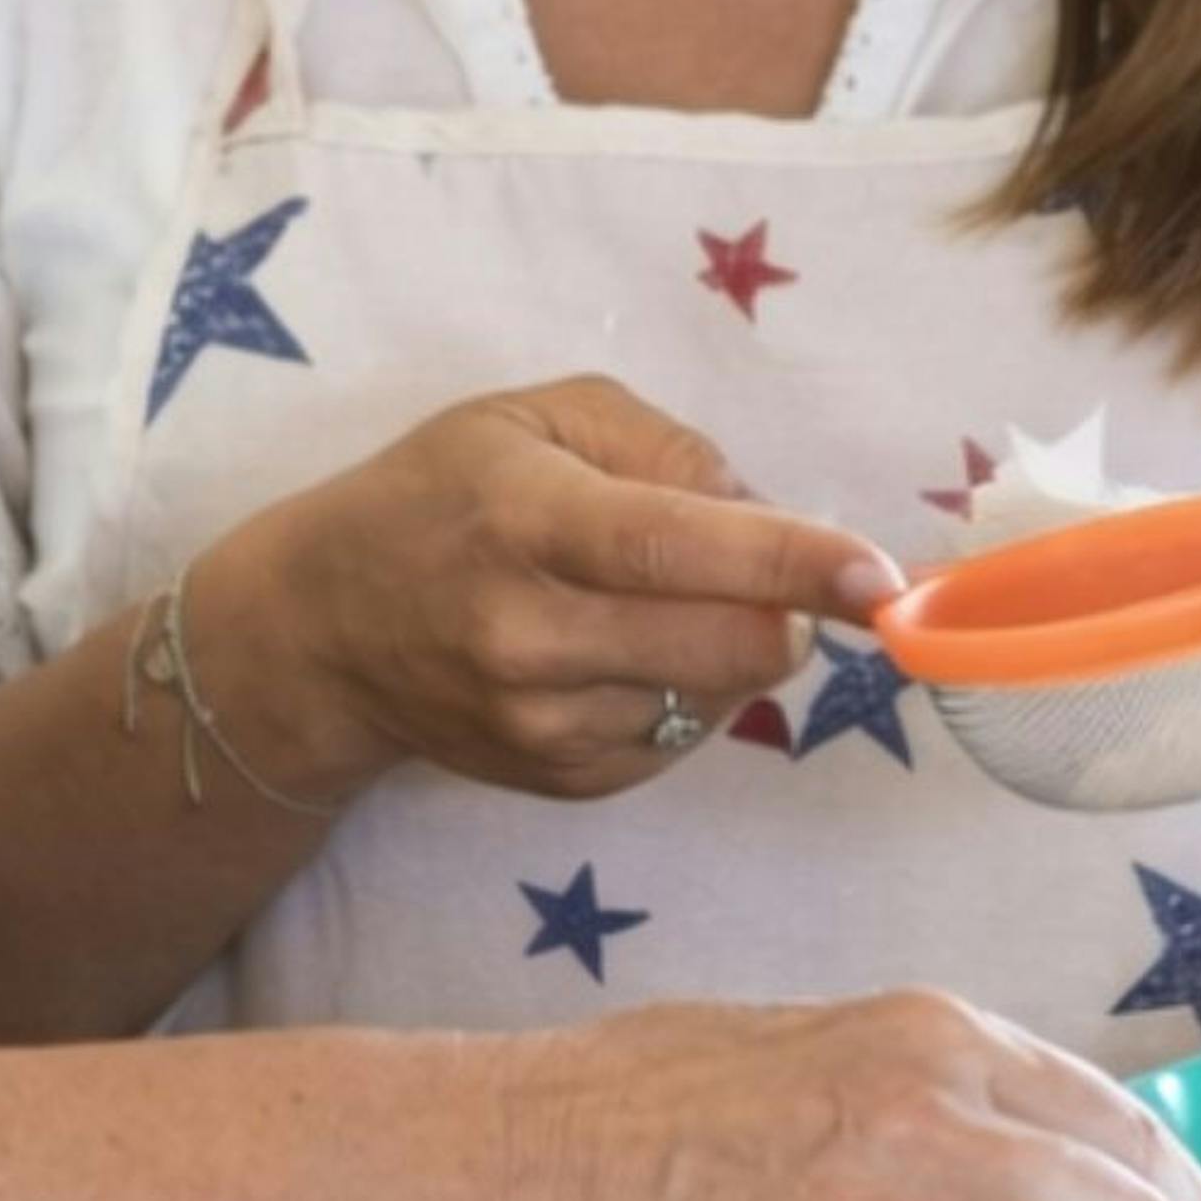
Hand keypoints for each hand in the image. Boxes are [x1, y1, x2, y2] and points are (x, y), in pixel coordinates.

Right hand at [197, 377, 902, 804]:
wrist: (322, 628)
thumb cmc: (437, 495)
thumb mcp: (533, 418)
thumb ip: (659, 444)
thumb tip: (765, 511)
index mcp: (528, 522)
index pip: (680, 550)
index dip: (793, 562)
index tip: (877, 576)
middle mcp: (532, 636)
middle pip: (731, 646)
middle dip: (787, 607)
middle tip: (769, 571)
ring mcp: (544, 725)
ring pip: (722, 696)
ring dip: (731, 645)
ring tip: (654, 601)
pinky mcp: (563, 783)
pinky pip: (684, 737)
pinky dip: (686, 688)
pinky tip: (620, 650)